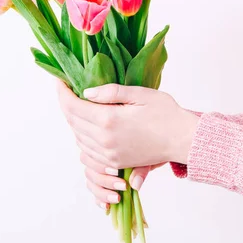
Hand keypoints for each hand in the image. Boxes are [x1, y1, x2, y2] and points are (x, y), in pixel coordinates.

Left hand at [56, 81, 198, 169]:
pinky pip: (88, 151)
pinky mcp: (115, 163)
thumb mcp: (139, 94)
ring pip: (78, 137)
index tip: (59, 80)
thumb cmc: (166, 113)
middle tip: (67, 89)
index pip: (72, 106)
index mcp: (108, 120)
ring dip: (74, 121)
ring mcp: (108, 154)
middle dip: (66, 104)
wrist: (183, 140)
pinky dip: (83, 137)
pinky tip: (89, 126)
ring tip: (77, 105)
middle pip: (72, 122)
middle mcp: (104, 140)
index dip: (62, 91)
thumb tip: (86, 92)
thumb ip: (110, 92)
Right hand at [78, 149, 163, 209]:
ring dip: (103, 193)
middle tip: (123, 186)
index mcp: (103, 147)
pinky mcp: (103, 185)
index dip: (102, 166)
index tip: (117, 172)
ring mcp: (98, 172)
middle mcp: (97, 159)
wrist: (150, 153)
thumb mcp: (145, 157)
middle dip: (105, 181)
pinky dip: (100, 200)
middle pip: (90, 172)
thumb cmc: (145, 151)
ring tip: (117, 198)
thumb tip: (135, 185)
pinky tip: (108, 206)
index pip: (92, 157)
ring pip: (91, 184)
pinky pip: (95, 194)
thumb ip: (140, 169)